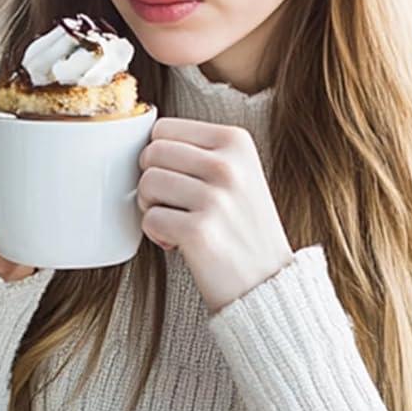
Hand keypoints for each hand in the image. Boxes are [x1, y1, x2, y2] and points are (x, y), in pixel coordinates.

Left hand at [137, 118, 292, 312]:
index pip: (163, 128)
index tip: (178, 179)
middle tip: (172, 204)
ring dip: (151, 208)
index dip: (159, 156)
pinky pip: (150, 219)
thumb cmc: (242, 227)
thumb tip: (144, 142)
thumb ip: (199, 152)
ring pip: (146, 183)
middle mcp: (228, 165)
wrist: (267, 281)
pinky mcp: (200, 231)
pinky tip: (179, 242)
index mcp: (236, 141)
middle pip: (151, 153)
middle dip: (151, 181)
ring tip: (176, 222)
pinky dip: (157, 234)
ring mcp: (215, 198)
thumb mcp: (237, 173)